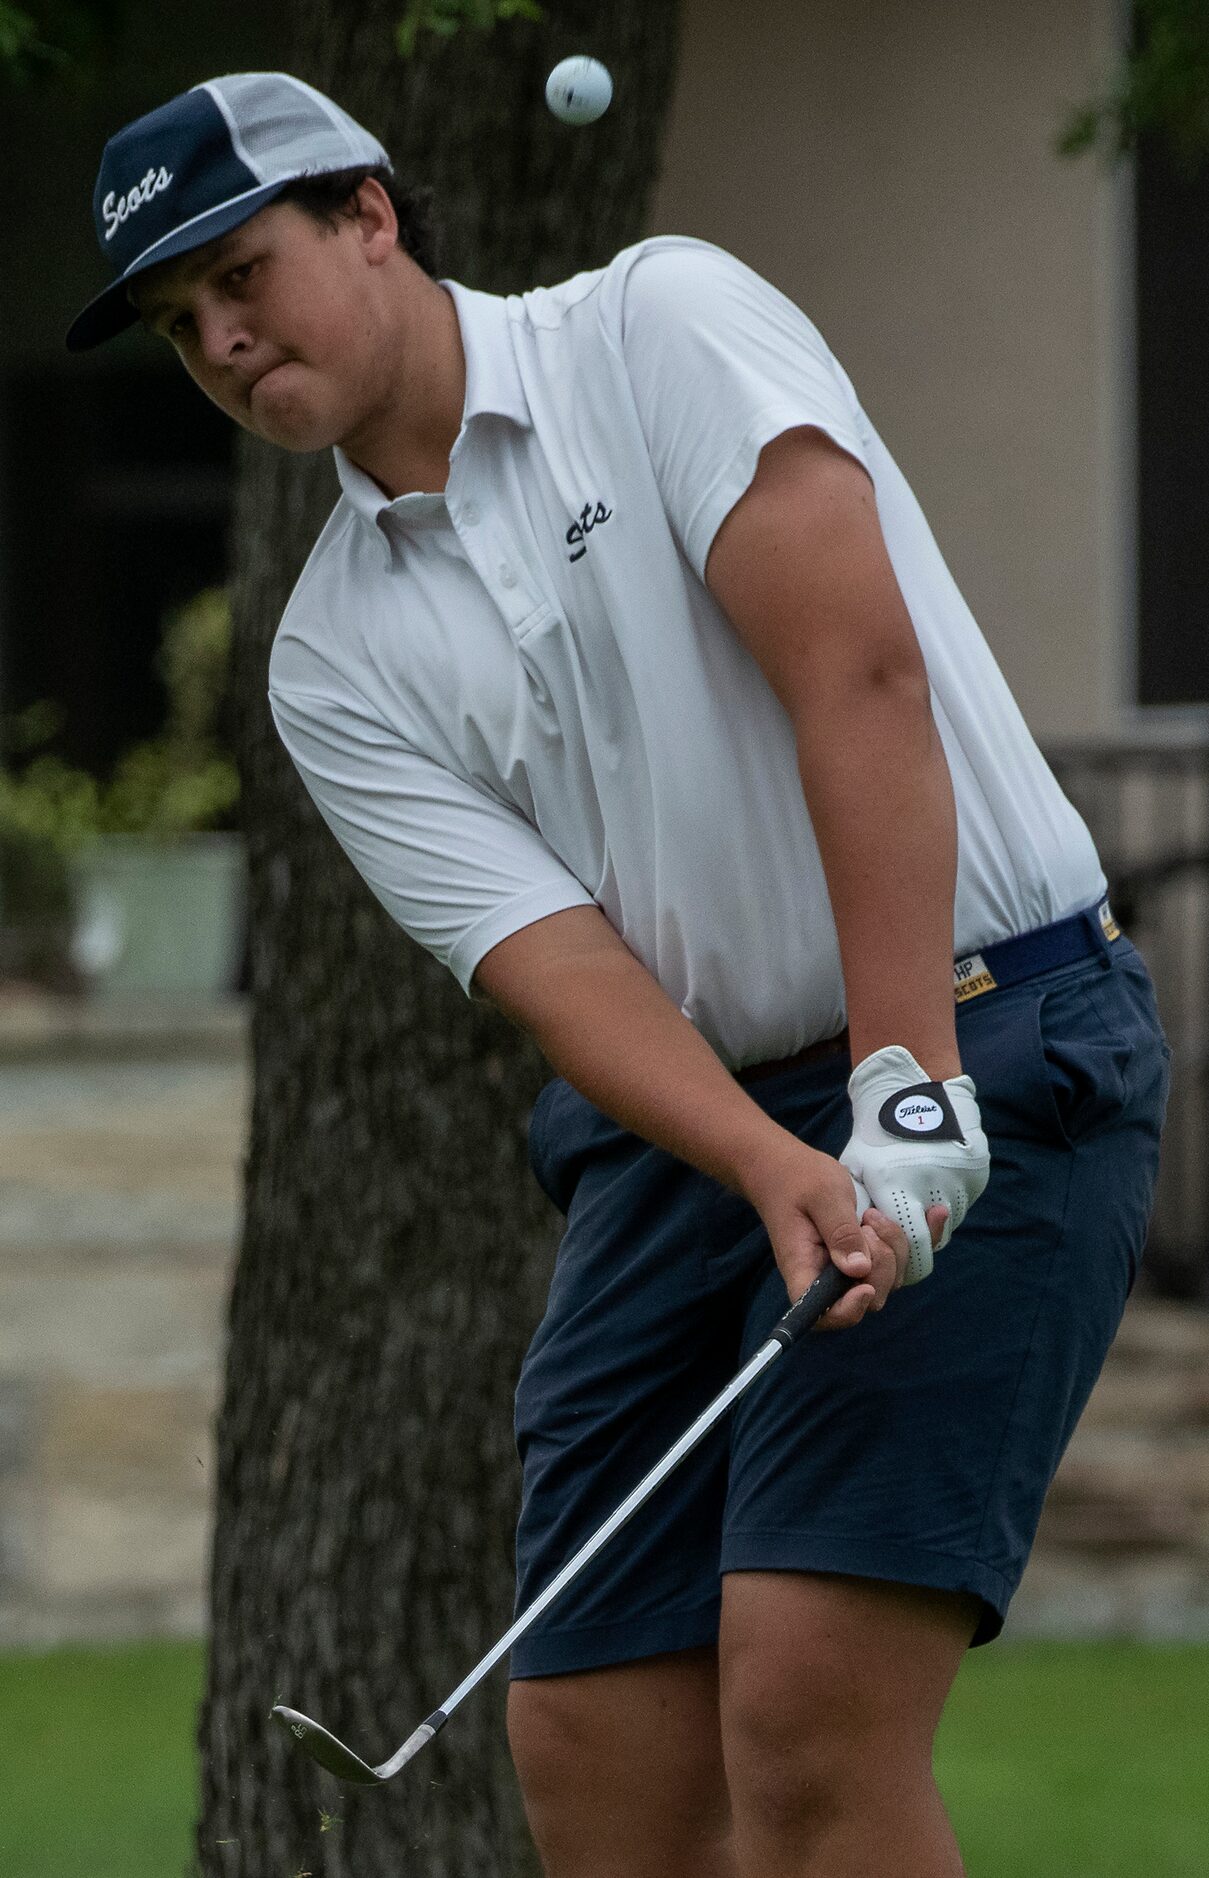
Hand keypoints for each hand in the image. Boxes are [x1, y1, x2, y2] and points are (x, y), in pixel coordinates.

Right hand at [741, 1134, 945, 1330]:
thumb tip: (859, 1270)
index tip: (863, 1285)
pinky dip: (924, 1237)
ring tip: (872, 1215)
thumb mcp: (821, 1197)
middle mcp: (830, 1277)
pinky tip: (936, 1214)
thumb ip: (840, 1231)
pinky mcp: (870, 1252)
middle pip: (870, 1296)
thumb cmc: (797, 1179)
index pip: (825, 1314)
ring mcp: (852, 1267)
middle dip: (881, 1263)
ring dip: (895, 1247)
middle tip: (866, 1222)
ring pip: (891, 1278)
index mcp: (806, 1270)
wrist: (790, 1168)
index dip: (849, 1310)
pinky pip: (903, 1258)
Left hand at [839, 1045, 989, 1284]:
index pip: (908, 1246)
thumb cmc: (878, 1132)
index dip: (898, 1248)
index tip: (886, 1233)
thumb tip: (854, 1241)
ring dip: (931, 1222)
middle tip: (901, 1226)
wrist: (915, 1092)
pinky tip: (931, 1183)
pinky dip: (946, 1201)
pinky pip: (961, 1202)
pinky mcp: (974, 1174)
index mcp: (898, 1190)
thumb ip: (856, 1207)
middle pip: (931, 1243)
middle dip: (916, 1243)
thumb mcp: (856, 1166)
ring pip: (948, 1224)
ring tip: (916, 1197)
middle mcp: (932, 1191)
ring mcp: (957, 1183)